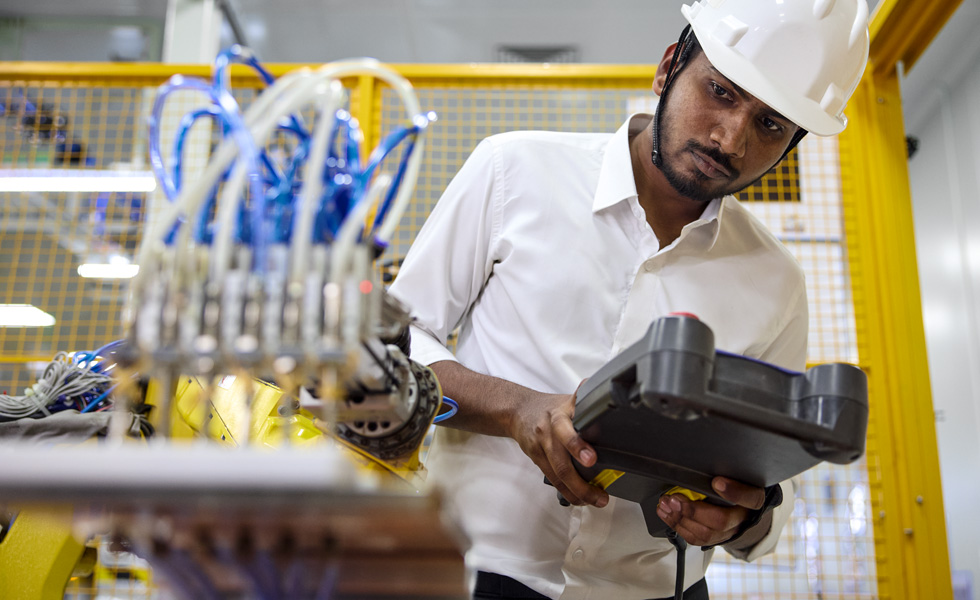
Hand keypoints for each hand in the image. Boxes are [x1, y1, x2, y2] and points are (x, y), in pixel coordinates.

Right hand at [509, 389, 608, 507]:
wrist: (518, 411)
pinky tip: (579, 497)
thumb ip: (586, 400)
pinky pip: (552, 478)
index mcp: (559, 415)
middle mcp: (549, 432)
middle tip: (600, 494)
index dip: (577, 445)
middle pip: (562, 461)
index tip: (591, 458)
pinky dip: (567, 491)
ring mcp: (541, 447)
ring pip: (558, 474)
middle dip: (581, 481)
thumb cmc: (549, 407)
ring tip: (595, 500)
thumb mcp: (568, 400)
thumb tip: (606, 390)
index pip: (566, 429)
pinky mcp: (536, 459)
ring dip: (577, 491)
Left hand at [655, 477, 765, 545]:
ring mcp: (729, 532)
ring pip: (706, 533)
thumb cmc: (737, 487)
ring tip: (665, 504)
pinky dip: (677, 526)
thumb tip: (703, 458)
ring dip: (680, 519)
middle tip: (675, 498)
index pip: (750, 498)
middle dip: (694, 511)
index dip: (734, 492)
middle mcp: (742, 518)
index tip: (717, 482)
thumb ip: (727, 469)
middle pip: (721, 521)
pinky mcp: (715, 539)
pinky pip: (695, 538)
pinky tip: (666, 514)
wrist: (743, 508)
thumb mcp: (738, 475)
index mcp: (753, 498)